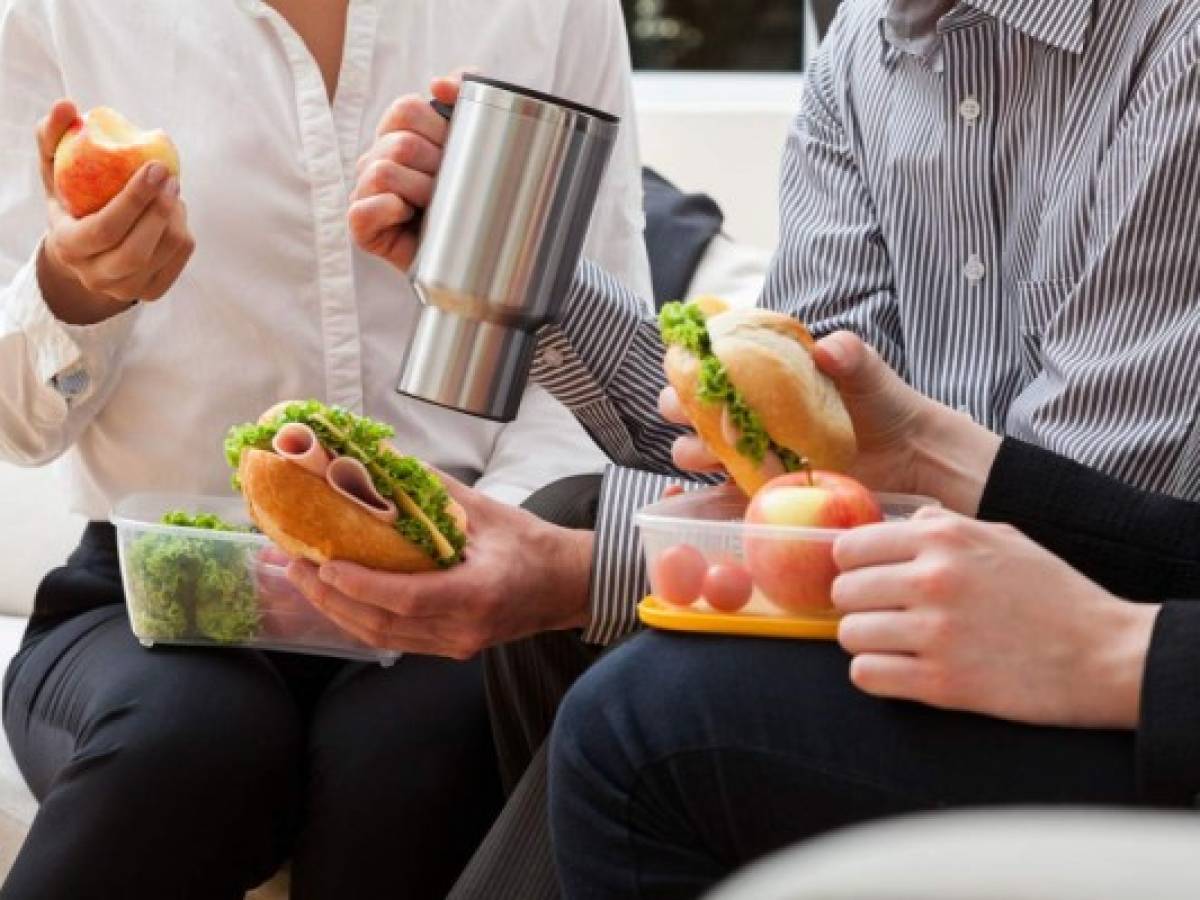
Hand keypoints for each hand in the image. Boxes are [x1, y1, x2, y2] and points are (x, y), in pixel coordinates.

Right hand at [36, 100, 194, 325]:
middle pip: (136, 251)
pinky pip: (180, 259)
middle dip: (159, 211)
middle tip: (172, 177)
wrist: (85, 244)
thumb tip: (67, 106)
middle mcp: (95, 276)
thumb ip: (54, 135)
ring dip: (175, 217)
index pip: (105, 230)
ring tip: (170, 191)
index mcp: (69, 247)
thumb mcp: (55, 167)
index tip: (155, 167)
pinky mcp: (151, 291)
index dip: (134, 200)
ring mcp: (125, 289)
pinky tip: (172, 212)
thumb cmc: (70, 194)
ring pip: (164, 253)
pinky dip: (182, 231)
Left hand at [285, 476, 594, 658]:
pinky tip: (337, 597)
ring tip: (304, 580)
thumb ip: (435, 490)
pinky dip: (360, 618)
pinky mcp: (450, 648)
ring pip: (383, 639)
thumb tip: (387, 461)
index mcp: (479, 593)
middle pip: (384, 626)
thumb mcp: (489, 511)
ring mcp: (457, 645)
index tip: (326, 563)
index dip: (362, 585)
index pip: (409, 598)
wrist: (566, 585)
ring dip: (338, 611)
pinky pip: (395, 639)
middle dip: (331, 598)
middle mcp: (464, 628)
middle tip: (295, 566)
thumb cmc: (533, 545)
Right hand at [348, 73, 464, 270]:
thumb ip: (465, 93)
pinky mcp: (362, 227)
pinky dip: (388, 210)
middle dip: (436, 166)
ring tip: (436, 205)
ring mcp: (366, 192)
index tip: (457, 151)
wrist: (475, 253)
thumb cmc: (470, 196)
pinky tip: (409, 216)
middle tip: (452, 185)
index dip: (438, 128)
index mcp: (398, 133)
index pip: (406, 109)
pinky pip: (361, 210)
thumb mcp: (475, 138)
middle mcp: (377, 159)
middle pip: (400, 143)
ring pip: (383, 172)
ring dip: (419, 190)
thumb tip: (439, 83)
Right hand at [661, 330, 1002, 513]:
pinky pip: (723, 497)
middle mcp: (745, 414)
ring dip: (695, 451)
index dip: (689, 364)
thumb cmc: (883, 405)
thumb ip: (849, 354)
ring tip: (716, 452)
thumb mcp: (868, 373)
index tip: (689, 366)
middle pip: (691, 411)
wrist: (910, 457)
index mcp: (760, 377)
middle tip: (694, 412)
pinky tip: (712, 495)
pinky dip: (709, 499)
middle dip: (681, 409)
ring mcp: (749, 454)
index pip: (709, 365)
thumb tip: (827, 349)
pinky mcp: (760, 491)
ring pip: (699, 453)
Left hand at [831, 506, 1159, 728]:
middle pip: (843, 592)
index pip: (849, 547)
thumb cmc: (1053, 594)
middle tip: (885, 615)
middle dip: (858, 605)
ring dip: (866, 642)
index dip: (853, 566)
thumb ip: (943, 526)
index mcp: (943, 539)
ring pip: (849, 635)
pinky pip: (866, 675)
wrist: (1106, 654)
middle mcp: (932, 580)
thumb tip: (898, 523)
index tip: (868, 579)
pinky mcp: (941, 684)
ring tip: (895, 645)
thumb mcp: (1001, 537)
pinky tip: (899, 670)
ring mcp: (935, 633)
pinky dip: (875, 675)